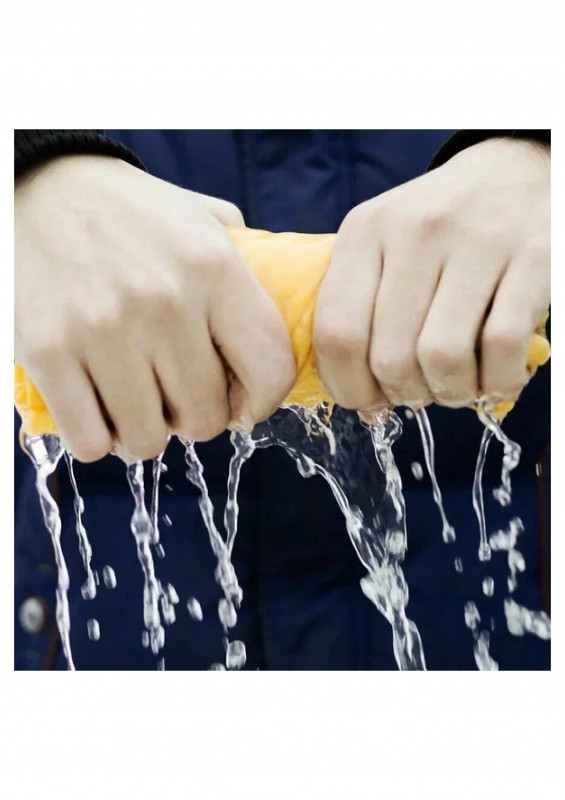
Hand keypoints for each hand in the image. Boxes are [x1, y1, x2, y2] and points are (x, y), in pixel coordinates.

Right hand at [15, 155, 294, 461]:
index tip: (243, 405)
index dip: (263, 403)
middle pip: (206, 417)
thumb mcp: (202, 219)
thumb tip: (286, 307)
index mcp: (215, 267)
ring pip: (148, 440)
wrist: (37, 186)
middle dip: (196, 418)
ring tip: (137, 403)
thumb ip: (249, 264)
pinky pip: (89, 441)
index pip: (271, 370)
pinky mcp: (47, 350)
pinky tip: (98, 411)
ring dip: (146, 433)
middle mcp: (166, 301)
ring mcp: (104, 328)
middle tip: (177, 398)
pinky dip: (97, 439)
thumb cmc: (130, 213)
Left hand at [314, 137, 549, 410]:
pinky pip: (502, 346)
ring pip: (442, 357)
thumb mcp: (383, 244)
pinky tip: (496, 378)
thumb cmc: (440, 224)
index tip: (367, 401)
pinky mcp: (533, 257)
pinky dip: (498, 381)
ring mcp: (477, 241)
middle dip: (404, 394)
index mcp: (365, 231)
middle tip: (420, 391)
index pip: (336, 333)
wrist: (516, 168)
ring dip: (450, 393)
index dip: (348, 387)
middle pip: (390, 356)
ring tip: (457, 386)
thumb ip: (361, 313)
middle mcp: (416, 231)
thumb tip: (366, 409)